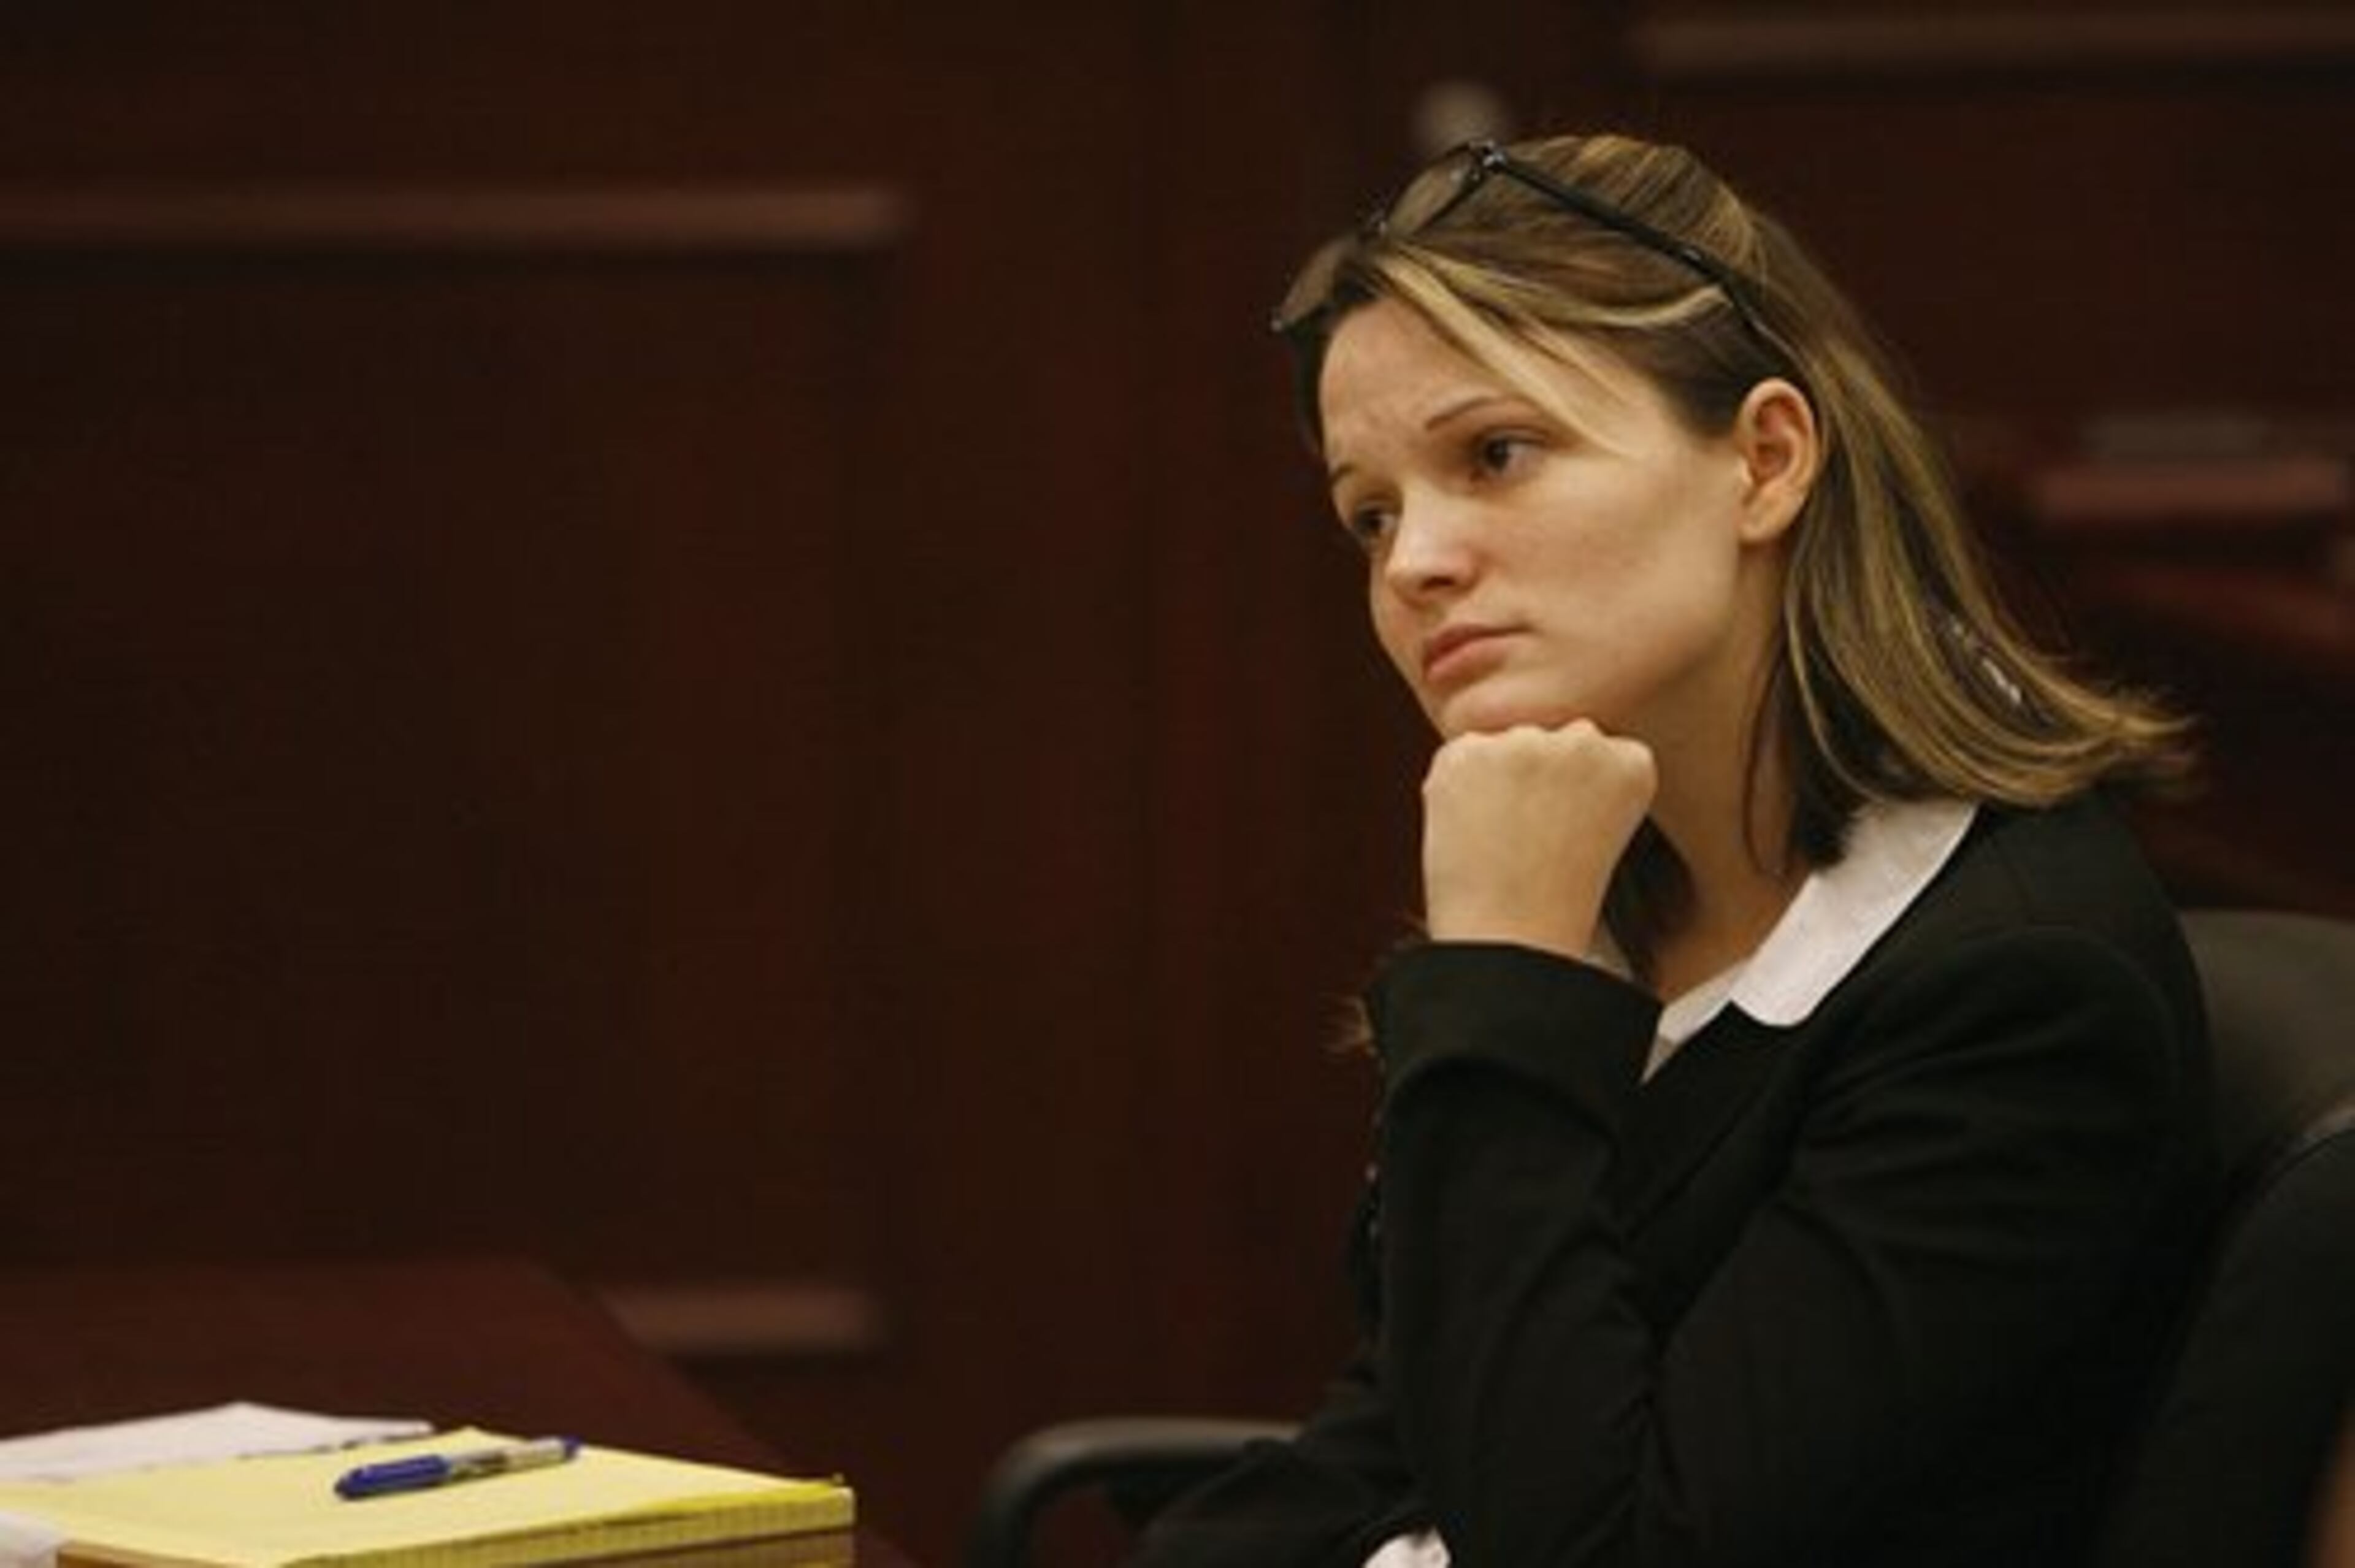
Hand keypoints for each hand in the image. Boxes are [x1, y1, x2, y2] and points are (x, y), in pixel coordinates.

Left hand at [1420, 721, 1657, 958]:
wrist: (1510, 937)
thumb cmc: (1553, 902)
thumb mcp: (1600, 831)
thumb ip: (1583, 779)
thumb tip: (1536, 742)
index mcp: (1632, 763)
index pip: (1594, 751)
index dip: (1569, 793)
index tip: (1567, 829)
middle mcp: (1584, 740)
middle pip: (1546, 741)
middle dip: (1531, 777)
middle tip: (1527, 837)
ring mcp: (1524, 742)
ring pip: (1499, 746)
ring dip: (1492, 780)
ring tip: (1499, 841)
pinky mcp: (1468, 751)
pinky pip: (1457, 757)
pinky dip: (1454, 789)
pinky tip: (1470, 831)